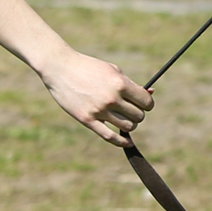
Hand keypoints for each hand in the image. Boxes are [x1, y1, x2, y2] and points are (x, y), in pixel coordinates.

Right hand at [35, 50, 153, 146]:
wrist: (60, 68)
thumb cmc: (89, 68)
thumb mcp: (113, 70)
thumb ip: (131, 84)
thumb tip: (151, 92)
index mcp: (121, 84)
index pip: (146, 102)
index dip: (147, 104)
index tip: (142, 104)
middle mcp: (111, 99)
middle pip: (138, 116)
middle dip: (137, 114)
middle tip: (129, 110)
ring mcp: (99, 110)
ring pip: (127, 127)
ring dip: (129, 124)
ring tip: (123, 118)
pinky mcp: (86, 119)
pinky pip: (109, 137)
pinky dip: (121, 142)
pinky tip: (127, 143)